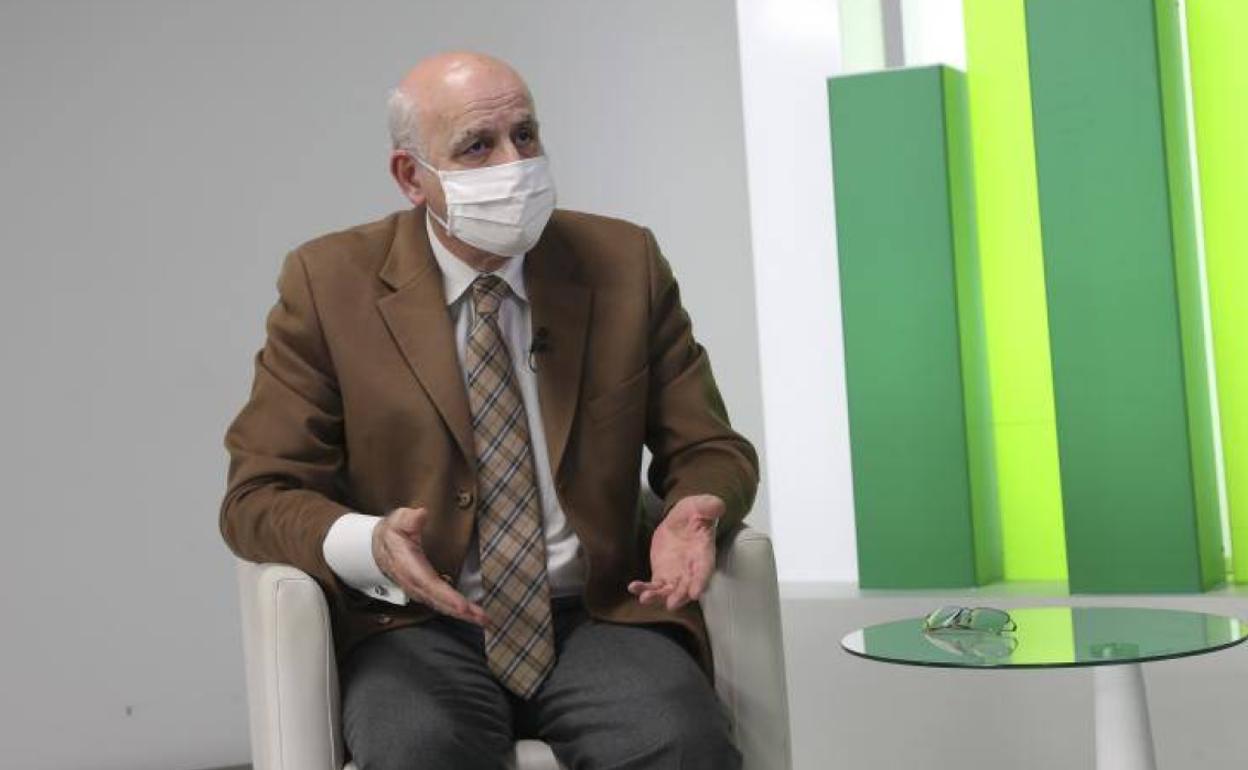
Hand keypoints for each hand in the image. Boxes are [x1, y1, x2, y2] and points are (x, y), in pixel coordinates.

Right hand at [372, 506, 488, 625]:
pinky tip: (471, 615)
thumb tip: (421, 514)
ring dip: (463, 615)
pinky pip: (441, 604)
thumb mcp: (399, 520)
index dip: (447, 597)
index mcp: (411, 567)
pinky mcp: (424, 592)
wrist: (380, 546)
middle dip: (462, 612)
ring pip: (442, 606)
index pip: (431, 585)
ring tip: (483, 620)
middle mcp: (415, 584)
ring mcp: (419, 590)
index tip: (463, 606)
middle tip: (483, 618)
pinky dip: (456, 611)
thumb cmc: (394, 533)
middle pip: (440, 601)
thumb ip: (409, 519)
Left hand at [627, 493, 722, 610]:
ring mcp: (676, 574)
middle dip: (679, 596)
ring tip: (645, 599)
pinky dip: (643, 588)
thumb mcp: (703, 505)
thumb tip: (717, 506)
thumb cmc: (696, 513)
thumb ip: (710, 506)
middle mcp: (691, 570)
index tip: (696, 593)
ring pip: (668, 591)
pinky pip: (653, 585)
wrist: (683, 520)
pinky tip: (633, 587)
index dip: (701, 582)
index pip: (705, 570)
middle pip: (686, 587)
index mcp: (704, 554)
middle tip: (671, 604)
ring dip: (657, 597)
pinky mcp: (662, 574)